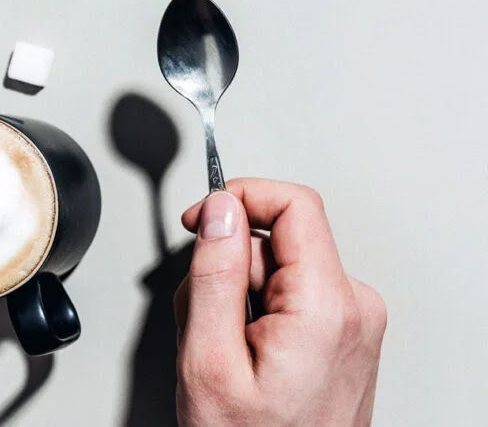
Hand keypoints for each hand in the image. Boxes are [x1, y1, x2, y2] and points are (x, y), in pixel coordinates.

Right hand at [174, 180, 386, 425]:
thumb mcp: (209, 358)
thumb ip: (215, 274)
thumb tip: (220, 211)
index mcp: (327, 306)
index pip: (294, 205)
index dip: (239, 197)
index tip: (201, 217)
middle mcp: (354, 307)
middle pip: (279, 239)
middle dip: (229, 267)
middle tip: (207, 319)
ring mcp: (354, 321)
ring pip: (279, 268)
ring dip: (239, 295)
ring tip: (225, 347)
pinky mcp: (344, 332)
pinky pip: (292, 294)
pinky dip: (258, 313)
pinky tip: (244, 353)